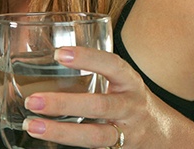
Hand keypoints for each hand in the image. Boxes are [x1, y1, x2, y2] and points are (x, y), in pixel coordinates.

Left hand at [22, 46, 157, 147]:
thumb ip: (95, 68)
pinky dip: (69, 147)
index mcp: (130, 81)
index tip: (58, 54)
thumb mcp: (120, 79)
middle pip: (99, 106)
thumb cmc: (130, 97)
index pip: (111, 65)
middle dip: (64, 104)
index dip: (86, 58)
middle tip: (34, 100)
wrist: (160, 133)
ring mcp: (126, 133)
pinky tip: (46, 142)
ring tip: (32, 126)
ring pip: (94, 136)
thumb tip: (52, 54)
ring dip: (61, 132)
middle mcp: (130, 106)